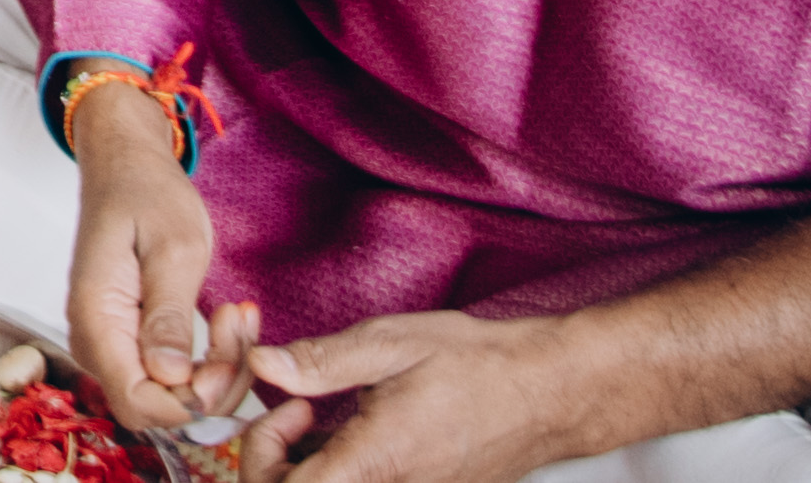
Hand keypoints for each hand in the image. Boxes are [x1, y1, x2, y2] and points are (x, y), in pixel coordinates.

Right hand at [66, 87, 262, 448]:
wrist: (126, 165)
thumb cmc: (146, 192)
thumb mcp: (173, 247)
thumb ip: (168, 316)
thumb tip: (173, 379)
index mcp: (97, 317)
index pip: (139, 401)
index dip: (191, 399)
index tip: (227, 355)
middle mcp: (95, 340)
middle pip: (156, 408)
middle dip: (211, 386)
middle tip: (238, 328)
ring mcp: (109, 343)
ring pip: (167, 396)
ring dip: (216, 371)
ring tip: (239, 317)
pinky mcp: (128, 340)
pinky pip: (170, 376)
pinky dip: (208, 361)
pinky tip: (228, 323)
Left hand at [233, 309, 581, 482]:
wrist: (549, 394)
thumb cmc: (477, 364)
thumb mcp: (391, 345)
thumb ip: (321, 362)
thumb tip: (261, 364)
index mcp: (377, 462)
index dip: (263, 453)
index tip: (285, 407)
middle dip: (277, 457)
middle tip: (297, 407)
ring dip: (307, 462)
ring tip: (322, 411)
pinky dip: (338, 465)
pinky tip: (348, 426)